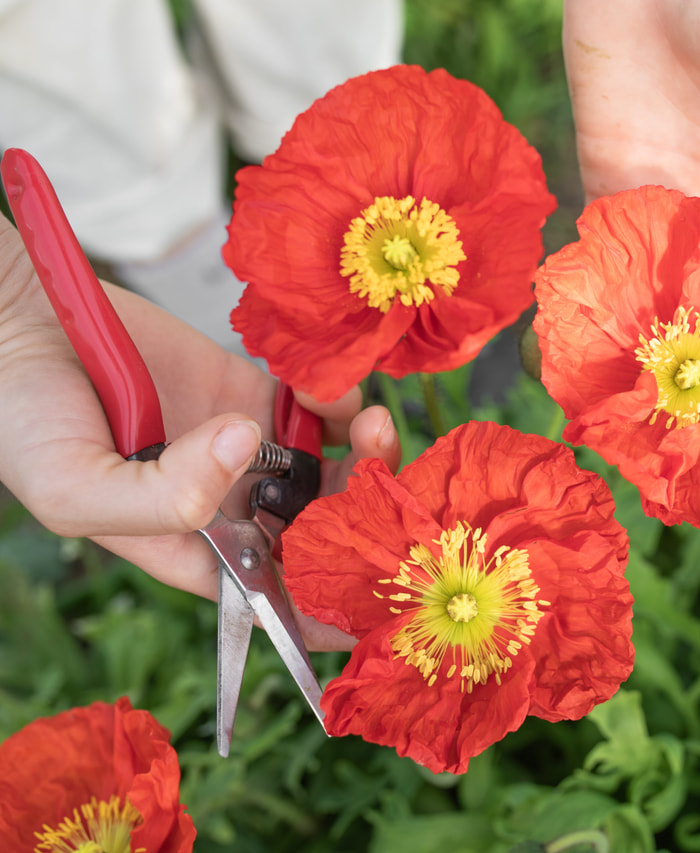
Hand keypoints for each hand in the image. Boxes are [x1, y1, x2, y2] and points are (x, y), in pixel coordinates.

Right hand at [0, 217, 399, 650]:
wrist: (19, 322)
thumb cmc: (24, 419)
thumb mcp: (75, 487)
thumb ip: (161, 495)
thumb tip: (246, 445)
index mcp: (192, 546)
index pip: (274, 595)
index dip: (331, 610)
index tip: (382, 606)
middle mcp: (231, 503)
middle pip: (324, 532)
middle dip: (367, 520)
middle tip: (384, 491)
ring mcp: (249, 445)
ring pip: (337, 469)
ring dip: (369, 456)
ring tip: (370, 429)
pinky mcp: (257, 388)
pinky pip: (321, 405)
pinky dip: (339, 399)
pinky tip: (325, 388)